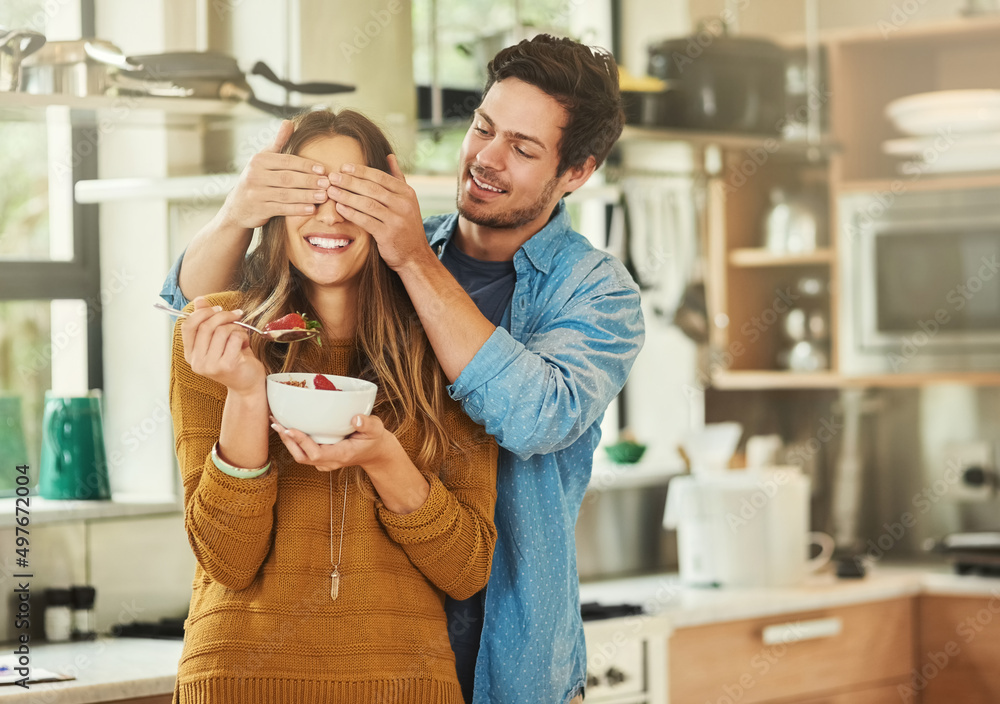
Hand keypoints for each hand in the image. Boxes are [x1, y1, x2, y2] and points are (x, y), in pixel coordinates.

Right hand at [181, 297, 265, 395]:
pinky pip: (234, 338)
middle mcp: (197, 361)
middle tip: (236, 316)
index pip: (187, 326)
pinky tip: (245, 344)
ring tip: (241, 335)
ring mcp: (210, 365)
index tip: (218, 308)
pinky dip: (243, 336)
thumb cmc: (234, 360)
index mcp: (191, 354)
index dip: (203, 312)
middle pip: (205, 325)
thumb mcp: (218, 340)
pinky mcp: (226, 365)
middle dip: (224, 316)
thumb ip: (207, 321)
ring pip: (221, 331)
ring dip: (235, 328)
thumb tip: (199, 300)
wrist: (248, 385)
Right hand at [219, 119, 331, 230]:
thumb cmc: (257, 179)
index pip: (286, 161)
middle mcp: (255, 175)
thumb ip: (278, 142)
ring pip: (286, 194)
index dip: (306, 165)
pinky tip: (311, 209)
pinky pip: (282, 209)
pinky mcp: (259, 209)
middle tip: (327, 183)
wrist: (238, 207)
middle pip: (287, 178)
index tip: (323, 169)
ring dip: (307, 195)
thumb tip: (289, 122)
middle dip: (309, 181)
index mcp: (259, 160)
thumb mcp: (264, 159)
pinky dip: (297, 209)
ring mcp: (256, 193)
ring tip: (324, 196)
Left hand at [270, 414, 404, 473]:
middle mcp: (329, 462)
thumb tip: (356, 418)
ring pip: (300, 456)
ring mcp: (324, 462)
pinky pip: (303, 452)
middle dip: (287, 440)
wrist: (376, 453)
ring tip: (276, 422)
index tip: (290, 428)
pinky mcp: (321, 457)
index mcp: (341, 455)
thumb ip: (368, 424)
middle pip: (302, 457)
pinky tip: (286, 427)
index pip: (315, 453)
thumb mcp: (376, 429)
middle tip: (276, 422)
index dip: (301, 442)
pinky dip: (293, 441)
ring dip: (287, 441)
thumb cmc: (375, 440)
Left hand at [326, 154, 431, 270]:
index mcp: (407, 193)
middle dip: (350, 181)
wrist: (415, 255)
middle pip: (372, 188)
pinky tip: (339, 208)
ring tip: (331, 191)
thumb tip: (389, 156)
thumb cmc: (407, 226)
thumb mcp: (408, 200)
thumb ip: (398, 178)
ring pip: (367, 203)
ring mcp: (396, 219)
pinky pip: (365, 220)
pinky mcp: (387, 234)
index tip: (344, 167)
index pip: (381, 176)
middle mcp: (403, 204)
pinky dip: (351, 213)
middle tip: (332, 177)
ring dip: (346, 196)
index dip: (361, 171)